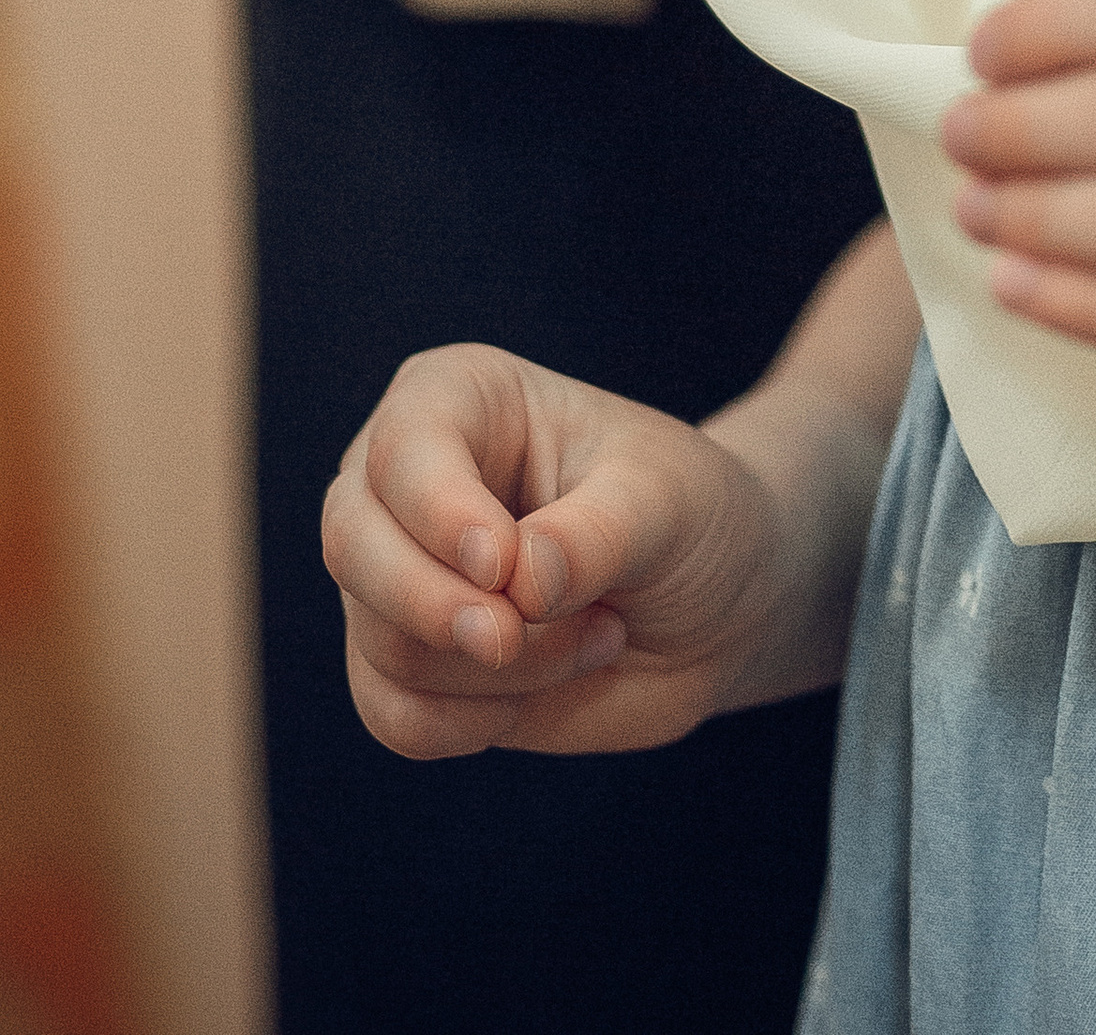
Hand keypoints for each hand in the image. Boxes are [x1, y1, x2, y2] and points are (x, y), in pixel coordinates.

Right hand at [325, 342, 825, 759]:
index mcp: (462, 398)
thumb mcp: (667, 504)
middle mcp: (409, 482)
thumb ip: (593, 536)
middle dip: (431, 606)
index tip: (500, 566)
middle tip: (511, 641)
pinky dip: (461, 723)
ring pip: (384, 642)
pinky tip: (529, 699)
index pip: (406, 444)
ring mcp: (400, 576)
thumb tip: (518, 582)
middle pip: (354, 543)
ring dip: (499, 668)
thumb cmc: (691, 518)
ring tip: (597, 634)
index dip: (438, 510)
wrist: (717, 606)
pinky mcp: (410, 665)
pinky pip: (389, 713)